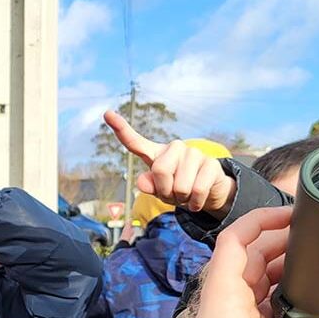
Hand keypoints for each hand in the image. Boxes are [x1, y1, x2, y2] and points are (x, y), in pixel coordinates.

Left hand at [103, 110, 235, 214]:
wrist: (209, 193)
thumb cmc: (178, 189)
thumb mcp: (160, 190)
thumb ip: (149, 186)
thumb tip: (141, 182)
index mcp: (157, 154)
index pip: (135, 142)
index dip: (120, 129)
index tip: (107, 114)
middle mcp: (175, 148)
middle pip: (160, 170)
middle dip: (166, 191)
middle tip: (173, 193)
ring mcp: (194, 154)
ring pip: (181, 186)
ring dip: (182, 199)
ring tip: (186, 195)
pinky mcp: (211, 164)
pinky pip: (197, 190)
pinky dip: (195, 203)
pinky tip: (197, 201)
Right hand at [189, 207, 318, 317]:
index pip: (272, 291)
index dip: (293, 272)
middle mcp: (240, 308)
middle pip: (263, 265)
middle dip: (288, 246)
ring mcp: (227, 293)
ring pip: (249, 248)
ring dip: (276, 229)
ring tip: (306, 216)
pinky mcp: (220, 281)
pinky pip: (233, 241)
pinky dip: (255, 223)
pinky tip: (283, 213)